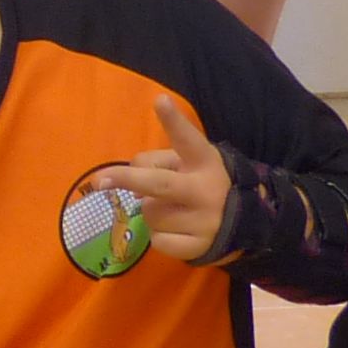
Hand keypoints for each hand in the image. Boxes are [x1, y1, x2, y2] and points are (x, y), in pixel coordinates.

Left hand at [85, 91, 233, 269]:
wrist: (246, 222)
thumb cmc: (204, 183)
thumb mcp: (189, 163)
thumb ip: (158, 163)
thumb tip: (130, 185)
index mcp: (204, 161)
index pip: (187, 139)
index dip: (173, 120)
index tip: (160, 101)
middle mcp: (204, 190)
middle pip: (159, 184)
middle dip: (128, 179)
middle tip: (101, 180)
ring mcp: (203, 221)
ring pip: (150, 214)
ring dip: (150, 210)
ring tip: (172, 209)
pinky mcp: (198, 246)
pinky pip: (158, 240)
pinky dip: (159, 235)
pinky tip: (177, 229)